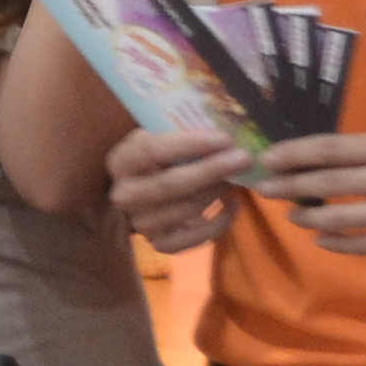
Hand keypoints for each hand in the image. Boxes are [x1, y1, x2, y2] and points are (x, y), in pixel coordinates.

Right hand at [106, 126, 251, 252]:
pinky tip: (232, 205)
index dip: (190, 144)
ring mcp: (140, 223)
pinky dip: (219, 224)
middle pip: (170, 184)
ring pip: (187, 210)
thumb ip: (182, 130)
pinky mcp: (159, 244)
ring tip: (234, 178)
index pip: (151, 150)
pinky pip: (194, 239)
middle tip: (244, 159)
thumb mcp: (160, 137)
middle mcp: (124, 195)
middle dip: (211, 170)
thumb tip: (227, 122)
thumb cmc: (160, 157)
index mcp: (121, 161)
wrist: (142, 191)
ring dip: (216, 192)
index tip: (225, 139)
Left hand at [255, 131, 365, 257]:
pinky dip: (337, 243)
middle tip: (263, 188)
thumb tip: (305, 162)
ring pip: (342, 218)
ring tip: (292, 216)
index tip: (266, 158)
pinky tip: (320, 239)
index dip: (294, 154)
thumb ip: (361, 155)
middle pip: (329, 183)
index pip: (330, 149)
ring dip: (309, 217)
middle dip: (290, 186)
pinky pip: (364, 245)